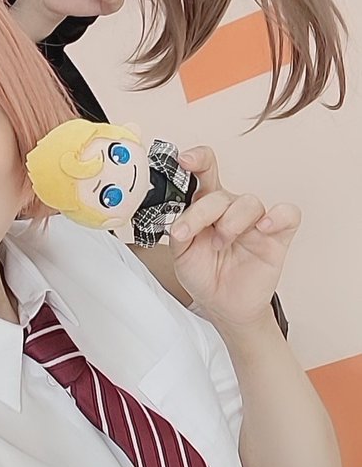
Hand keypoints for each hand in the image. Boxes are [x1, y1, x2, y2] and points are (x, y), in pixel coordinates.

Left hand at [168, 146, 299, 329]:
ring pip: (249, 202)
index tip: (183, 160)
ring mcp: (256, 222)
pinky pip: (288, 214)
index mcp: (207, 207)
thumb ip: (178, 231)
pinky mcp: (277, 236)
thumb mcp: (180, 254)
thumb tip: (178, 219)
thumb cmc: (204, 274)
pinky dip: (277, 216)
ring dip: (231, 222)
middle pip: (221, 193)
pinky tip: (262, 228)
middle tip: (192, 235)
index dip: (197, 160)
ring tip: (221, 244)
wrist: (223, 306)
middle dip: (203, 212)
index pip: (205, 172)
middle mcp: (231, 209)